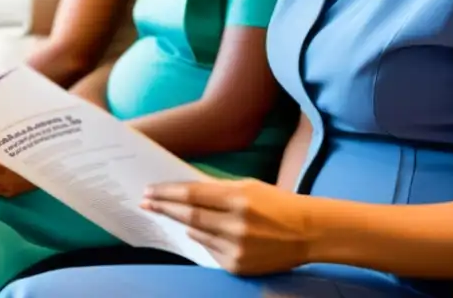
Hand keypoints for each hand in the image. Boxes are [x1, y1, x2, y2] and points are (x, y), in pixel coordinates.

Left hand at [142, 179, 311, 274]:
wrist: (307, 232)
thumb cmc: (276, 203)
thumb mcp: (248, 186)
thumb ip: (218, 188)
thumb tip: (185, 188)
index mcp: (239, 199)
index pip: (192, 194)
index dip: (168, 192)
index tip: (150, 190)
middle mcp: (236, 225)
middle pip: (189, 215)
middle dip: (164, 208)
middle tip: (146, 202)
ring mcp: (236, 248)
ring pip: (196, 233)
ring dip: (180, 223)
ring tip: (166, 214)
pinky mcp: (237, 266)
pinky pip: (209, 250)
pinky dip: (200, 238)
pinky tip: (195, 230)